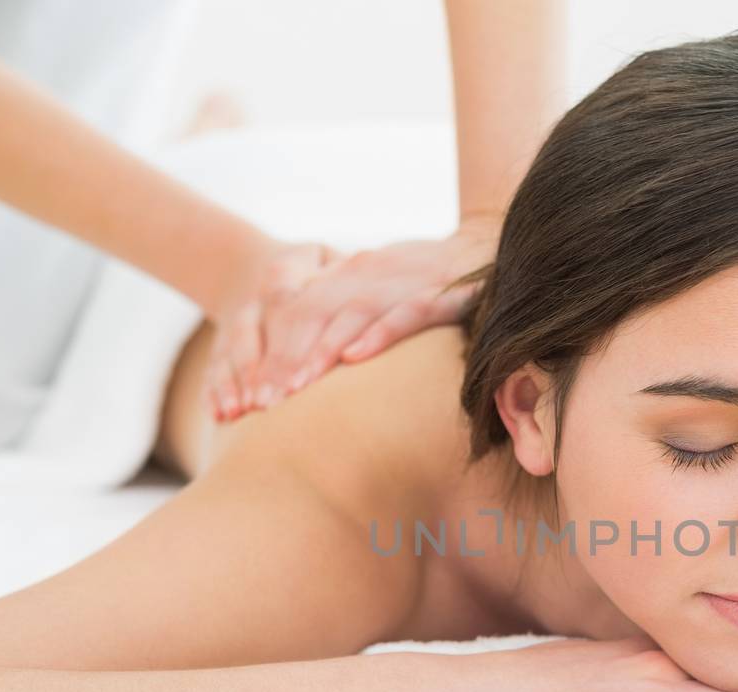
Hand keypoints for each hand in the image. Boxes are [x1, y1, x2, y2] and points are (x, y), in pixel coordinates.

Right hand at [203, 238, 339, 420]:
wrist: (261, 270)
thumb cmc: (316, 273)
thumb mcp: (327, 261)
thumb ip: (342, 273)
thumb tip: (370, 294)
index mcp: (280, 274)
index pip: (282, 308)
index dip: (289, 346)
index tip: (299, 381)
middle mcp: (251, 301)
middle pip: (249, 336)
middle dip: (258, 373)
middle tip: (267, 406)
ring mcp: (231, 325)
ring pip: (226, 355)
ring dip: (230, 385)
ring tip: (237, 412)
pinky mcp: (220, 345)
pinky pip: (212, 369)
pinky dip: (211, 392)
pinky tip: (217, 416)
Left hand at [204, 215, 500, 420]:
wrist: (489, 242)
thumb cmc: (425, 276)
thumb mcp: (372, 287)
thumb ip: (337, 310)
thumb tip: (298, 352)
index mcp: (346, 273)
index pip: (294, 311)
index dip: (268, 351)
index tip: (248, 395)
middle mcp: (368, 272)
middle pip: (312, 314)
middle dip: (284, 360)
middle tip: (263, 403)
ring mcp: (405, 280)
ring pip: (350, 313)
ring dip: (319, 352)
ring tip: (295, 389)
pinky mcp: (444, 291)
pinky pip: (407, 312)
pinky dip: (379, 332)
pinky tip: (356, 358)